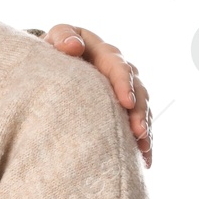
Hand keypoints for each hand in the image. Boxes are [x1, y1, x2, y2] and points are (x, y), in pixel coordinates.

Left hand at [37, 23, 152, 166]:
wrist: (56, 60)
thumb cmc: (54, 49)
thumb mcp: (56, 39)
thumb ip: (62, 37)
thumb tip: (73, 46)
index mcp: (105, 53)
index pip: (118, 66)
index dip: (123, 84)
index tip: (125, 102)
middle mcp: (121, 71)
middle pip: (138, 91)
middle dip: (139, 112)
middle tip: (138, 132)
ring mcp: (124, 90)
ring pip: (142, 109)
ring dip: (144, 129)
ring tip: (143, 149)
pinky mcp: (123, 109)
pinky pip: (137, 124)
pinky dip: (142, 142)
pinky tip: (145, 161)